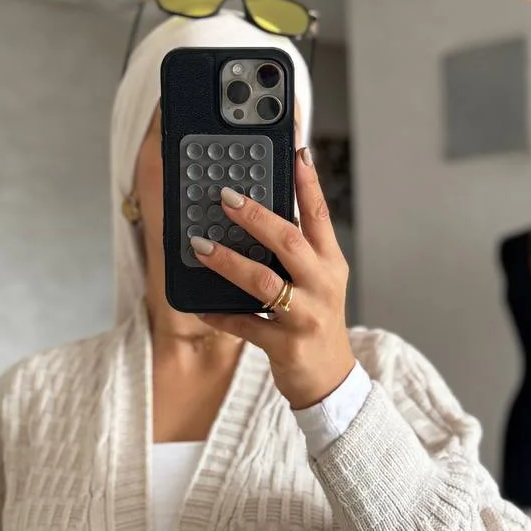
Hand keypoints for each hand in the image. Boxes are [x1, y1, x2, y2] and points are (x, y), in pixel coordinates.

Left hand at [190, 147, 354, 409]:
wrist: (330, 379)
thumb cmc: (317, 322)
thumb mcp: (318, 281)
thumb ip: (297, 250)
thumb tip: (257, 213)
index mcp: (330, 263)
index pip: (319, 215)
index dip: (307, 182)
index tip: (294, 150)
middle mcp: (322, 285)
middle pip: (290, 242)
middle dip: (256, 217)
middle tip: (226, 197)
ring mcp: (305, 317)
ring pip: (265, 284)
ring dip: (230, 263)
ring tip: (201, 247)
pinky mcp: (286, 346)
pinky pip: (246, 326)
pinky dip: (221, 315)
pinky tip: (200, 307)